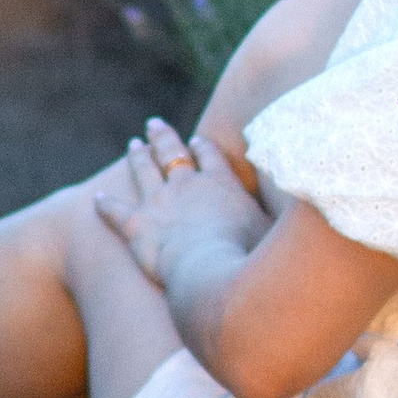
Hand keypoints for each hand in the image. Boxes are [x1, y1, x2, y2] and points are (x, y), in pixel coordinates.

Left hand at [95, 120, 267, 289]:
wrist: (214, 273)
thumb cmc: (253, 258)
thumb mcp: (277, 232)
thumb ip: (282, 217)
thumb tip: (302, 207)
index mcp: (221, 183)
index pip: (210, 156)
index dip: (202, 147)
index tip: (197, 140)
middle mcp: (187, 185)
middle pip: (172, 153)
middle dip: (162, 137)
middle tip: (153, 124)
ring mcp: (159, 203)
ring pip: (143, 171)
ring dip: (137, 157)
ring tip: (133, 145)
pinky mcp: (137, 228)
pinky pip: (116, 212)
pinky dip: (104, 206)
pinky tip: (95, 199)